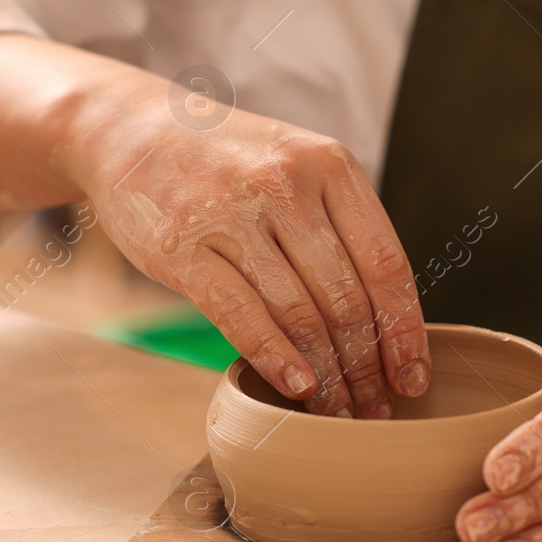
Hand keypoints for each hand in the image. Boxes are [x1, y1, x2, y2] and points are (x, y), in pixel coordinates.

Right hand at [74, 97, 430, 417]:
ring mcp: (231, 213)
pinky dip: (274, 357)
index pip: (386, 264)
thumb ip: (339, 226)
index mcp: (330, 164)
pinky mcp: (181, 246)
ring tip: (338, 413)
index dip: (405, 331)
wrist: (128, 128)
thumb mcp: (295, 166)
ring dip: (325, 376)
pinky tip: (296, 387)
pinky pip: (240, 314)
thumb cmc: (226, 161)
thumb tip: (386, 321)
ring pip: (298, 314)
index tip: (413, 378)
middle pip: (345, 298)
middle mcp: (285, 182)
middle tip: (375, 412)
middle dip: (366, 368)